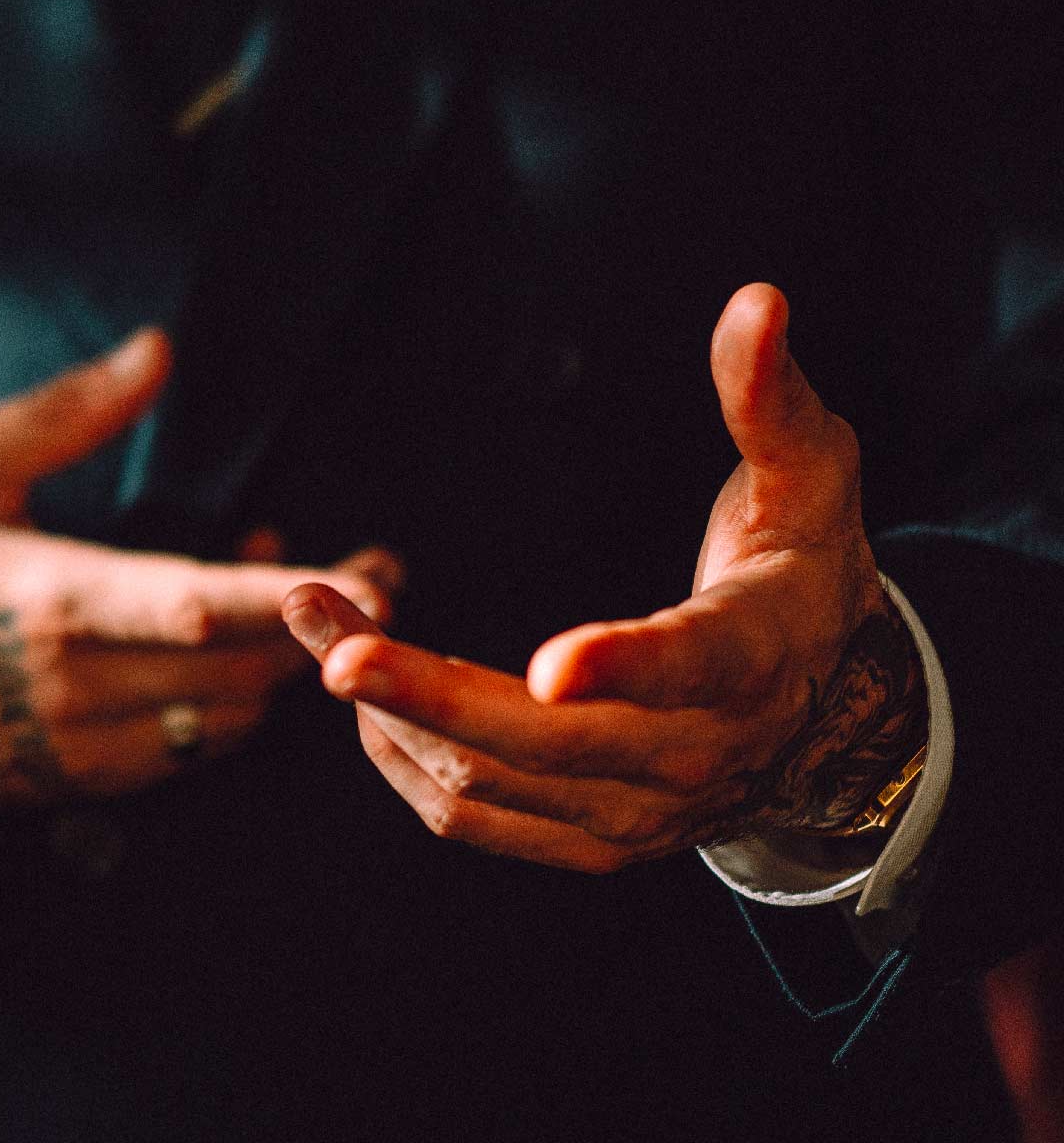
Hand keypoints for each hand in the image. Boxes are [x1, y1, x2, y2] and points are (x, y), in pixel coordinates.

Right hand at [0, 329, 400, 814]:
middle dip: (324, 623)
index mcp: (47, 598)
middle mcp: (76, 682)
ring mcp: (89, 741)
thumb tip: (157, 350)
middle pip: (237, 666)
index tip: (365, 575)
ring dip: (284, 655)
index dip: (281, 596)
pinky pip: (204, 747)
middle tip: (381, 568)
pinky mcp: (99, 777)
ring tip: (298, 589)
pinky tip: (239, 641)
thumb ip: (69, 411)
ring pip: (233, 713)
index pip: (187, 606)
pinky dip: (242, 696)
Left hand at [282, 284, 925, 874]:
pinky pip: (474, 819)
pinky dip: (404, 760)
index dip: (617, 667)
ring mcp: (635, 815)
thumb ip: (769, 395)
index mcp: (749, 659)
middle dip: (418, 686)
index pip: (684, 668)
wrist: (827, 710)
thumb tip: (757, 300)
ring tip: (315, 628)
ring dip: (385, 714)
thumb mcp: (809, 475)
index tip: (547, 663)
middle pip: (538, 742)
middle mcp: (690, 757)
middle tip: (320, 624)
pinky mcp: (590, 843)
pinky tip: (365, 698)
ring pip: (483, 784)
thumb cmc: (803, 568)